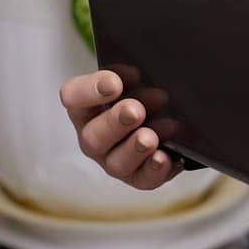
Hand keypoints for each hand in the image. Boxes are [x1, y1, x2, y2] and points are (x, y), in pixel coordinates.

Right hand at [59, 66, 181, 189]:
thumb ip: (135, 69)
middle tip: (135, 110)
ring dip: (133, 148)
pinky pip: (142, 179)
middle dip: (115, 122)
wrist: (175, 116)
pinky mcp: (139, 176)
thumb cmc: (149, 87)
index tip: (113, 83)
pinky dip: (152, 170)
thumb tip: (139, 69)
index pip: (73, 96)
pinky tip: (163, 158)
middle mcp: (95, 134)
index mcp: (89, 104)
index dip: (90, 91)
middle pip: (93, 135)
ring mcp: (114, 158)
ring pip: (115, 161)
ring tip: (149, 137)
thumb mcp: (142, 73)